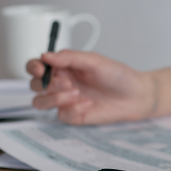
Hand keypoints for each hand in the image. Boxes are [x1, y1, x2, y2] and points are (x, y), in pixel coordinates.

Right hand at [27, 50, 155, 124]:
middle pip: (34, 85)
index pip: (36, 67)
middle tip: (68, 83)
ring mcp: (66, 101)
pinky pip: (62, 115)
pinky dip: (73, 110)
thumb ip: (69, 57)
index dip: (33, 67)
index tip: (41, 69)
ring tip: (76, 93)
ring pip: (40, 102)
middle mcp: (61, 83)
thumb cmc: (118, 76)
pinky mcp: (75, 115)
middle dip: (47, 84)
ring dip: (53, 98)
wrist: (137, 96)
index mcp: (63, 67)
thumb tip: (45, 55)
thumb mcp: (94, 61)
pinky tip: (89, 104)